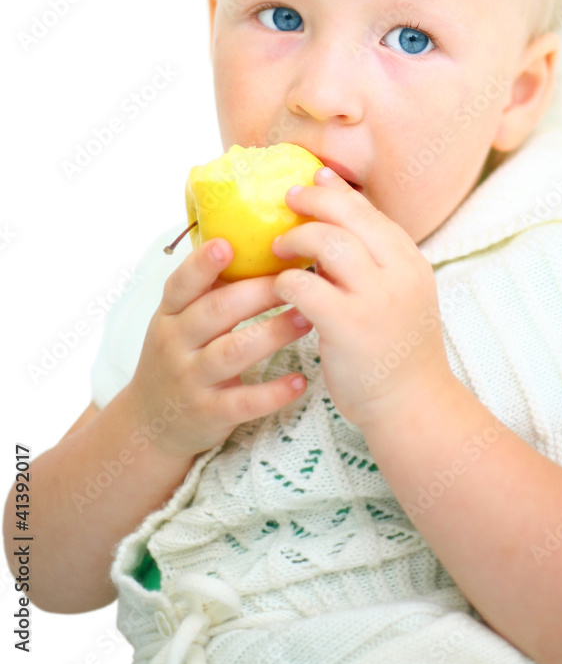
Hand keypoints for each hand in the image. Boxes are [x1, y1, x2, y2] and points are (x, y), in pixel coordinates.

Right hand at [124, 238, 310, 459]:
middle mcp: (176, 343)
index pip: (181, 284)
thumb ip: (210, 287)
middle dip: (259, 293)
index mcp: (171, 313)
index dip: (201, 264)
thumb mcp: (181, 319)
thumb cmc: (181, 354)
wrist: (152, 424)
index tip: (226, 245)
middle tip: (296, 278)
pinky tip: (301, 381)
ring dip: (273, 333)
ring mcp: (191, 379)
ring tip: (306, 318)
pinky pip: (244, 402)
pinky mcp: (210, 413)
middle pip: (217, 312)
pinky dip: (273, 392)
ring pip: (233, 352)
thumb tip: (258, 239)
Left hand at [271, 168, 455, 428]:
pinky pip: (306, 285)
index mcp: (411, 262)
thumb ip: (377, 262)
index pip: (371, 212)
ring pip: (328, 242)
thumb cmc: (397, 350)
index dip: (338, 191)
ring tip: (278, 247)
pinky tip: (281, 287)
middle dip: (314, 201)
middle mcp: (399, 272)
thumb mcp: (400, 295)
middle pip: (350, 216)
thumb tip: (337, 224)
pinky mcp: (349, 325)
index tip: (315, 177)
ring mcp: (376, 298)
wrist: (413, 405)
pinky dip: (287, 280)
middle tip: (288, 200)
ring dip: (297, 238)